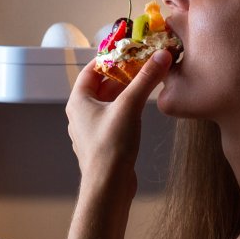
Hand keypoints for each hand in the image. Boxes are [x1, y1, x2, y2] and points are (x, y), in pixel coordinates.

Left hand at [67, 50, 172, 178]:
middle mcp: (81, 114)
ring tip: (146, 83)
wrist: (108, 187)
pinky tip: (142, 109)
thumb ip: (146, 79)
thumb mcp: (130, 106)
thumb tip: (160, 56)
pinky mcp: (103, 142)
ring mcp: (91, 129)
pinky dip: (127, 109)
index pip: (91, 70)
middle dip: (123, 75)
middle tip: (143, 65)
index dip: (110, 58)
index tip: (129, 51)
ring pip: (109, 102)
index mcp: (78, 101)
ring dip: (126, 92)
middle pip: (102, 85)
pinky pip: (114, 118)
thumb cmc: (110, 148)